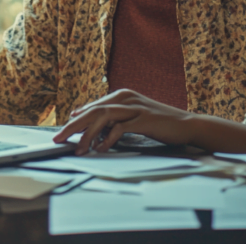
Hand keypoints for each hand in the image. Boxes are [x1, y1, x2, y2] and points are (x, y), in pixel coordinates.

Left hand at [52, 89, 197, 155]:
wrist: (186, 125)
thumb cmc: (158, 123)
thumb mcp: (133, 117)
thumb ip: (114, 117)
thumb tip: (90, 122)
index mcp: (121, 95)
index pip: (92, 107)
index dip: (76, 119)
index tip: (62, 131)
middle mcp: (125, 98)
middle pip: (92, 110)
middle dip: (73, 126)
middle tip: (58, 138)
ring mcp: (135, 107)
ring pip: (102, 117)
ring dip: (87, 134)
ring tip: (78, 149)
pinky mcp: (143, 119)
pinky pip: (120, 128)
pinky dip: (108, 139)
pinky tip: (100, 149)